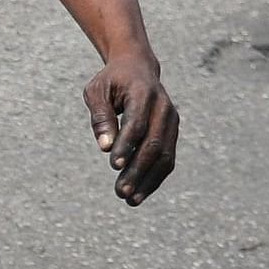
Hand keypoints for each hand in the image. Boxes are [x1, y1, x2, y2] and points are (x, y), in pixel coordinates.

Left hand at [80, 52, 177, 204]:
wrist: (137, 68)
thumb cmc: (111, 81)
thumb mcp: (97, 91)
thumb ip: (100, 117)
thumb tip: (105, 147)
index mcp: (143, 93)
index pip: (137, 124)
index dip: (126, 146)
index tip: (113, 165)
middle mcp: (163, 108)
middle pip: (153, 144)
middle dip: (137, 170)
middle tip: (120, 192)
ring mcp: (171, 121)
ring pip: (164, 155)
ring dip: (147, 180)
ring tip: (129, 199)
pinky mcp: (172, 133)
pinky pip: (167, 158)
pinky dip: (155, 177)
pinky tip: (139, 193)